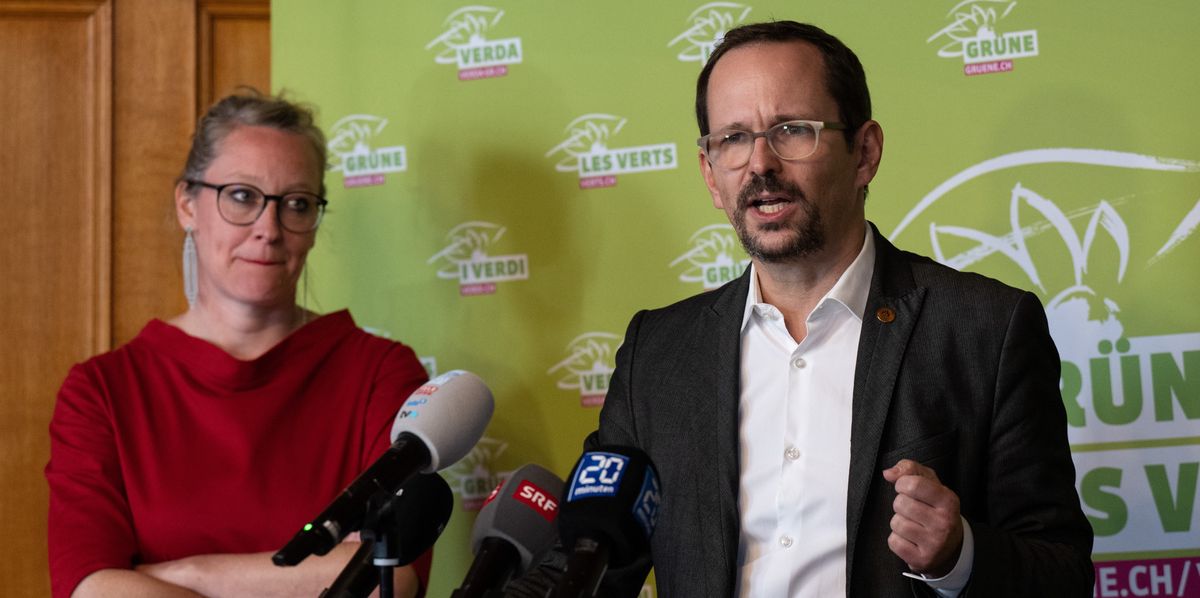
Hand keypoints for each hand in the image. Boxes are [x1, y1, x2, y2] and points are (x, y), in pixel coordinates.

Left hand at [882, 459, 963, 576]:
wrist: (950, 548)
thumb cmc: (935, 508)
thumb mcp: (930, 484)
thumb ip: (910, 469)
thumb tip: (888, 473)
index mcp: (948, 500)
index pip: (913, 484)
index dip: (902, 484)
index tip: (906, 489)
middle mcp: (944, 522)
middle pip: (900, 503)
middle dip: (900, 504)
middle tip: (913, 510)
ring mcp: (934, 543)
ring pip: (896, 523)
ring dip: (899, 522)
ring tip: (913, 525)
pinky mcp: (922, 560)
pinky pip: (893, 542)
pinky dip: (897, 540)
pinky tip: (910, 539)